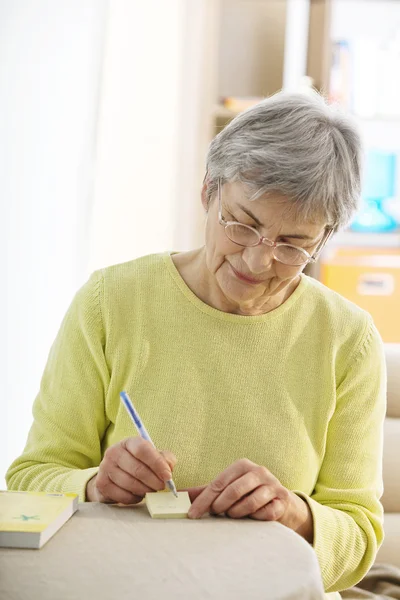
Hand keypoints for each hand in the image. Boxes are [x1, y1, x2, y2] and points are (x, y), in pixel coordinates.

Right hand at [86, 437, 176, 504]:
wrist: (114, 475)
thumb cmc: (139, 464)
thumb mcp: (153, 456)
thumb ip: (165, 459)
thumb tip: (168, 469)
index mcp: (129, 442)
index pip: (143, 449)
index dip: (157, 463)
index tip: (168, 476)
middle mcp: (114, 452)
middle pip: (137, 469)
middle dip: (154, 481)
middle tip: (162, 487)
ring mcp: (105, 467)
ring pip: (130, 483)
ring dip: (145, 490)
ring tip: (151, 490)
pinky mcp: (101, 483)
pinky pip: (123, 495)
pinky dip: (135, 498)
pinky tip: (139, 495)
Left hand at [185, 459, 312, 541]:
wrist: (280, 502)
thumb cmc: (249, 494)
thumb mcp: (228, 488)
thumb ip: (206, 491)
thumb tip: (180, 495)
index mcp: (242, 465)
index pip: (218, 483)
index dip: (204, 500)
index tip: (192, 514)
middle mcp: (258, 471)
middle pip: (233, 490)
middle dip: (221, 506)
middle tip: (216, 514)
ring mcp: (272, 485)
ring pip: (250, 502)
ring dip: (237, 512)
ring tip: (233, 514)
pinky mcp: (282, 500)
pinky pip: (266, 513)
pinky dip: (256, 517)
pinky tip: (253, 517)